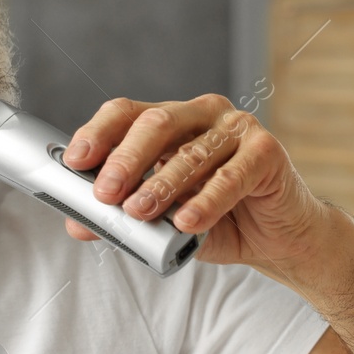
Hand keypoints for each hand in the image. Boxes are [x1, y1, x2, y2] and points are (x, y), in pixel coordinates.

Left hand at [61, 94, 332, 272]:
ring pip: (191, 153)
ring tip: (139, 213)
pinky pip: (230, 177)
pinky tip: (187, 223)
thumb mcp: (164, 221)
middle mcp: (204, 115)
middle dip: (125, 159)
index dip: (98, 133)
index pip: (128, 113)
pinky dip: (206, 202)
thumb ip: (125, 219)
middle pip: (156, 124)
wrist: (278, 240)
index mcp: (174, 121)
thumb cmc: (220, 220)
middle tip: (105, 194)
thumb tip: (79, 226)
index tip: (75, 162)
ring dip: (161, 186)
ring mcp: (238, 129)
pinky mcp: (267, 151)